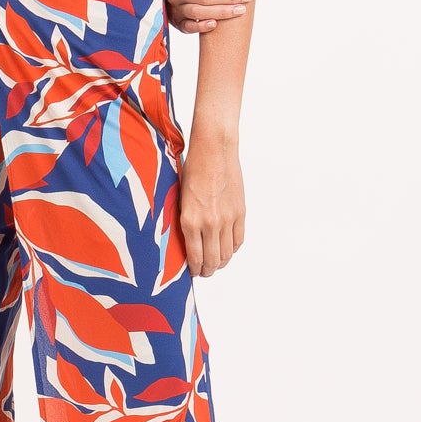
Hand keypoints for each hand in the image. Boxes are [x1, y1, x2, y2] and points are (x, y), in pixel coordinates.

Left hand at [178, 130, 244, 277]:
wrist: (214, 149)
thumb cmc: (193, 169)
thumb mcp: (180, 198)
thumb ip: (185, 222)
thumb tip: (187, 243)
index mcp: (190, 220)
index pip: (195, 258)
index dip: (194, 270)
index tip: (192, 272)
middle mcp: (210, 223)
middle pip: (213, 261)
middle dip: (207, 271)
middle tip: (204, 272)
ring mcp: (227, 219)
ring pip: (227, 254)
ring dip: (221, 263)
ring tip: (216, 263)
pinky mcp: (240, 212)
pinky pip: (238, 240)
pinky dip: (233, 248)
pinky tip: (227, 248)